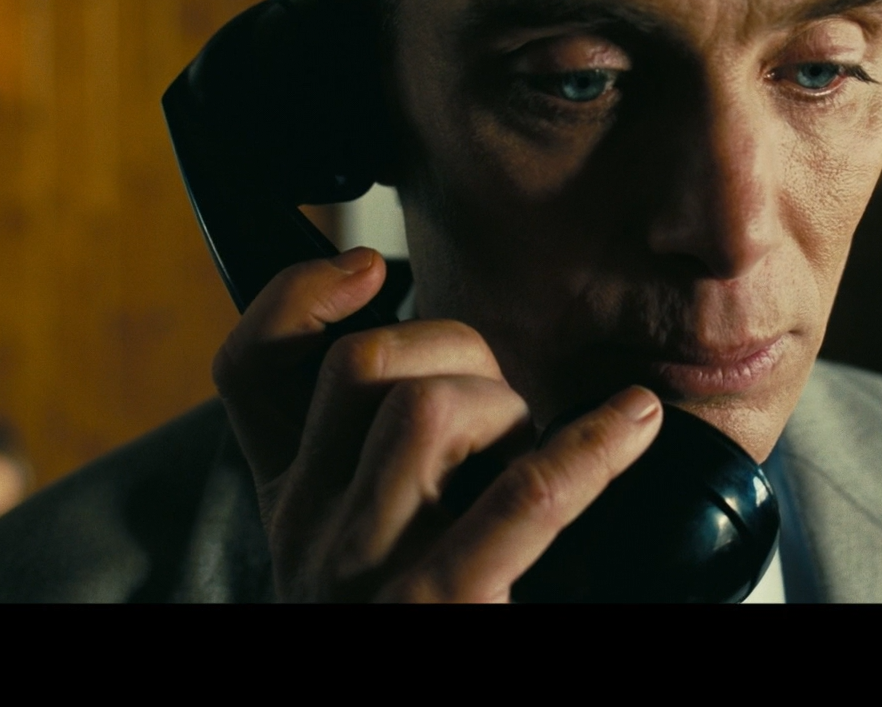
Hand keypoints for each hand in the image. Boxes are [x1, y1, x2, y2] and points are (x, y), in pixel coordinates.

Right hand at [212, 246, 661, 601]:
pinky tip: (632, 424)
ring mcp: (364, 579)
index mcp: (290, 504)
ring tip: (542, 437)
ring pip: (420, 410)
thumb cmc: (416, 610)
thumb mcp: (371, 539)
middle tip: (507, 392)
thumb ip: (374, 459)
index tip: (368, 267)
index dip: (296, 295)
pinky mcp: (437, 613)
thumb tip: (425, 338)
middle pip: (356, 367)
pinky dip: (587, 448)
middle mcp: (308, 534)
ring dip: (506, 401)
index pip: (249, 368)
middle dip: (453, 346)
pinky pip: (516, 500)